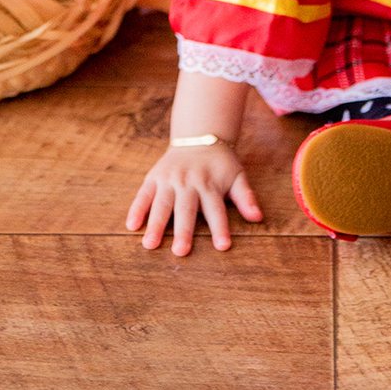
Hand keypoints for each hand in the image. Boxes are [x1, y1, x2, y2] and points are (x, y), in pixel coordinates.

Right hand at [126, 142, 262, 254]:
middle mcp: (189, 183)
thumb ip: (245, 198)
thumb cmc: (220, 164)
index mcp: (210, 185)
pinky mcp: (154, 177)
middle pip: (186, 209)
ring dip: (156, 224)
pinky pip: (144, 194)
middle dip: (183, 230)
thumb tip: (258, 217)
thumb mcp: (237, 176)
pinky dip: (137, 209)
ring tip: (150, 244)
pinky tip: (132, 225)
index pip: (216, 210)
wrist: (198, 137)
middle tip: (180, 252)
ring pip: (162, 204)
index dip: (220, 228)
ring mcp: (169, 180)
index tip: (223, 246)